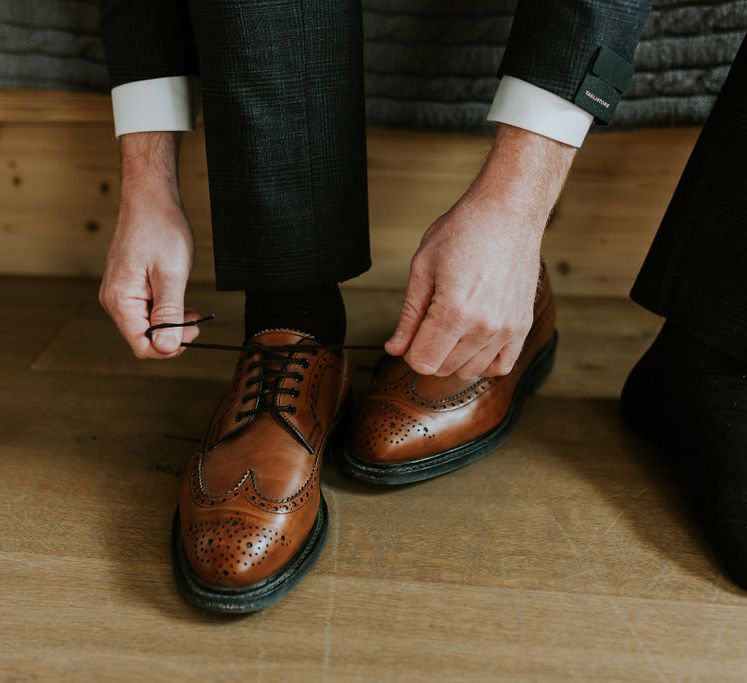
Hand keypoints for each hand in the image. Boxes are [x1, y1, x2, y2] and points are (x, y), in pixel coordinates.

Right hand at [99, 132, 200, 358]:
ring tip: (192, 311)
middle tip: (197, 320)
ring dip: (171, 323)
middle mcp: (115, 301)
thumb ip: (169, 313)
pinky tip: (181, 302)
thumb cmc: (160, 230)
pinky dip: (166, 311)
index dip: (169, 348)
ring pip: (146, 325)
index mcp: (121, 301)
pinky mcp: (129, 287)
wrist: (150, 200)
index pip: (142, 346)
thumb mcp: (172, 275)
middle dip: (172, 334)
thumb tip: (165, 348)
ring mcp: (120, 293)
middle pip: (143, 338)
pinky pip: (147, 311)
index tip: (193, 332)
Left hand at [385, 125, 574, 378]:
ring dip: (454, 357)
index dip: (409, 352)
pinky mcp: (523, 326)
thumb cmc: (463, 231)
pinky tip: (472, 342)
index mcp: (454, 312)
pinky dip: (482, 362)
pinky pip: (501, 367)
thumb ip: (408, 315)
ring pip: (469, 371)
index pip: (422, 362)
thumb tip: (394, 349)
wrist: (508, 212)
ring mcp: (507, 329)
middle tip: (430, 322)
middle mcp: (484, 327)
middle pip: (443, 369)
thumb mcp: (422, 268)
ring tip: (453, 324)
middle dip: (429, 352)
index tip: (411, 333)